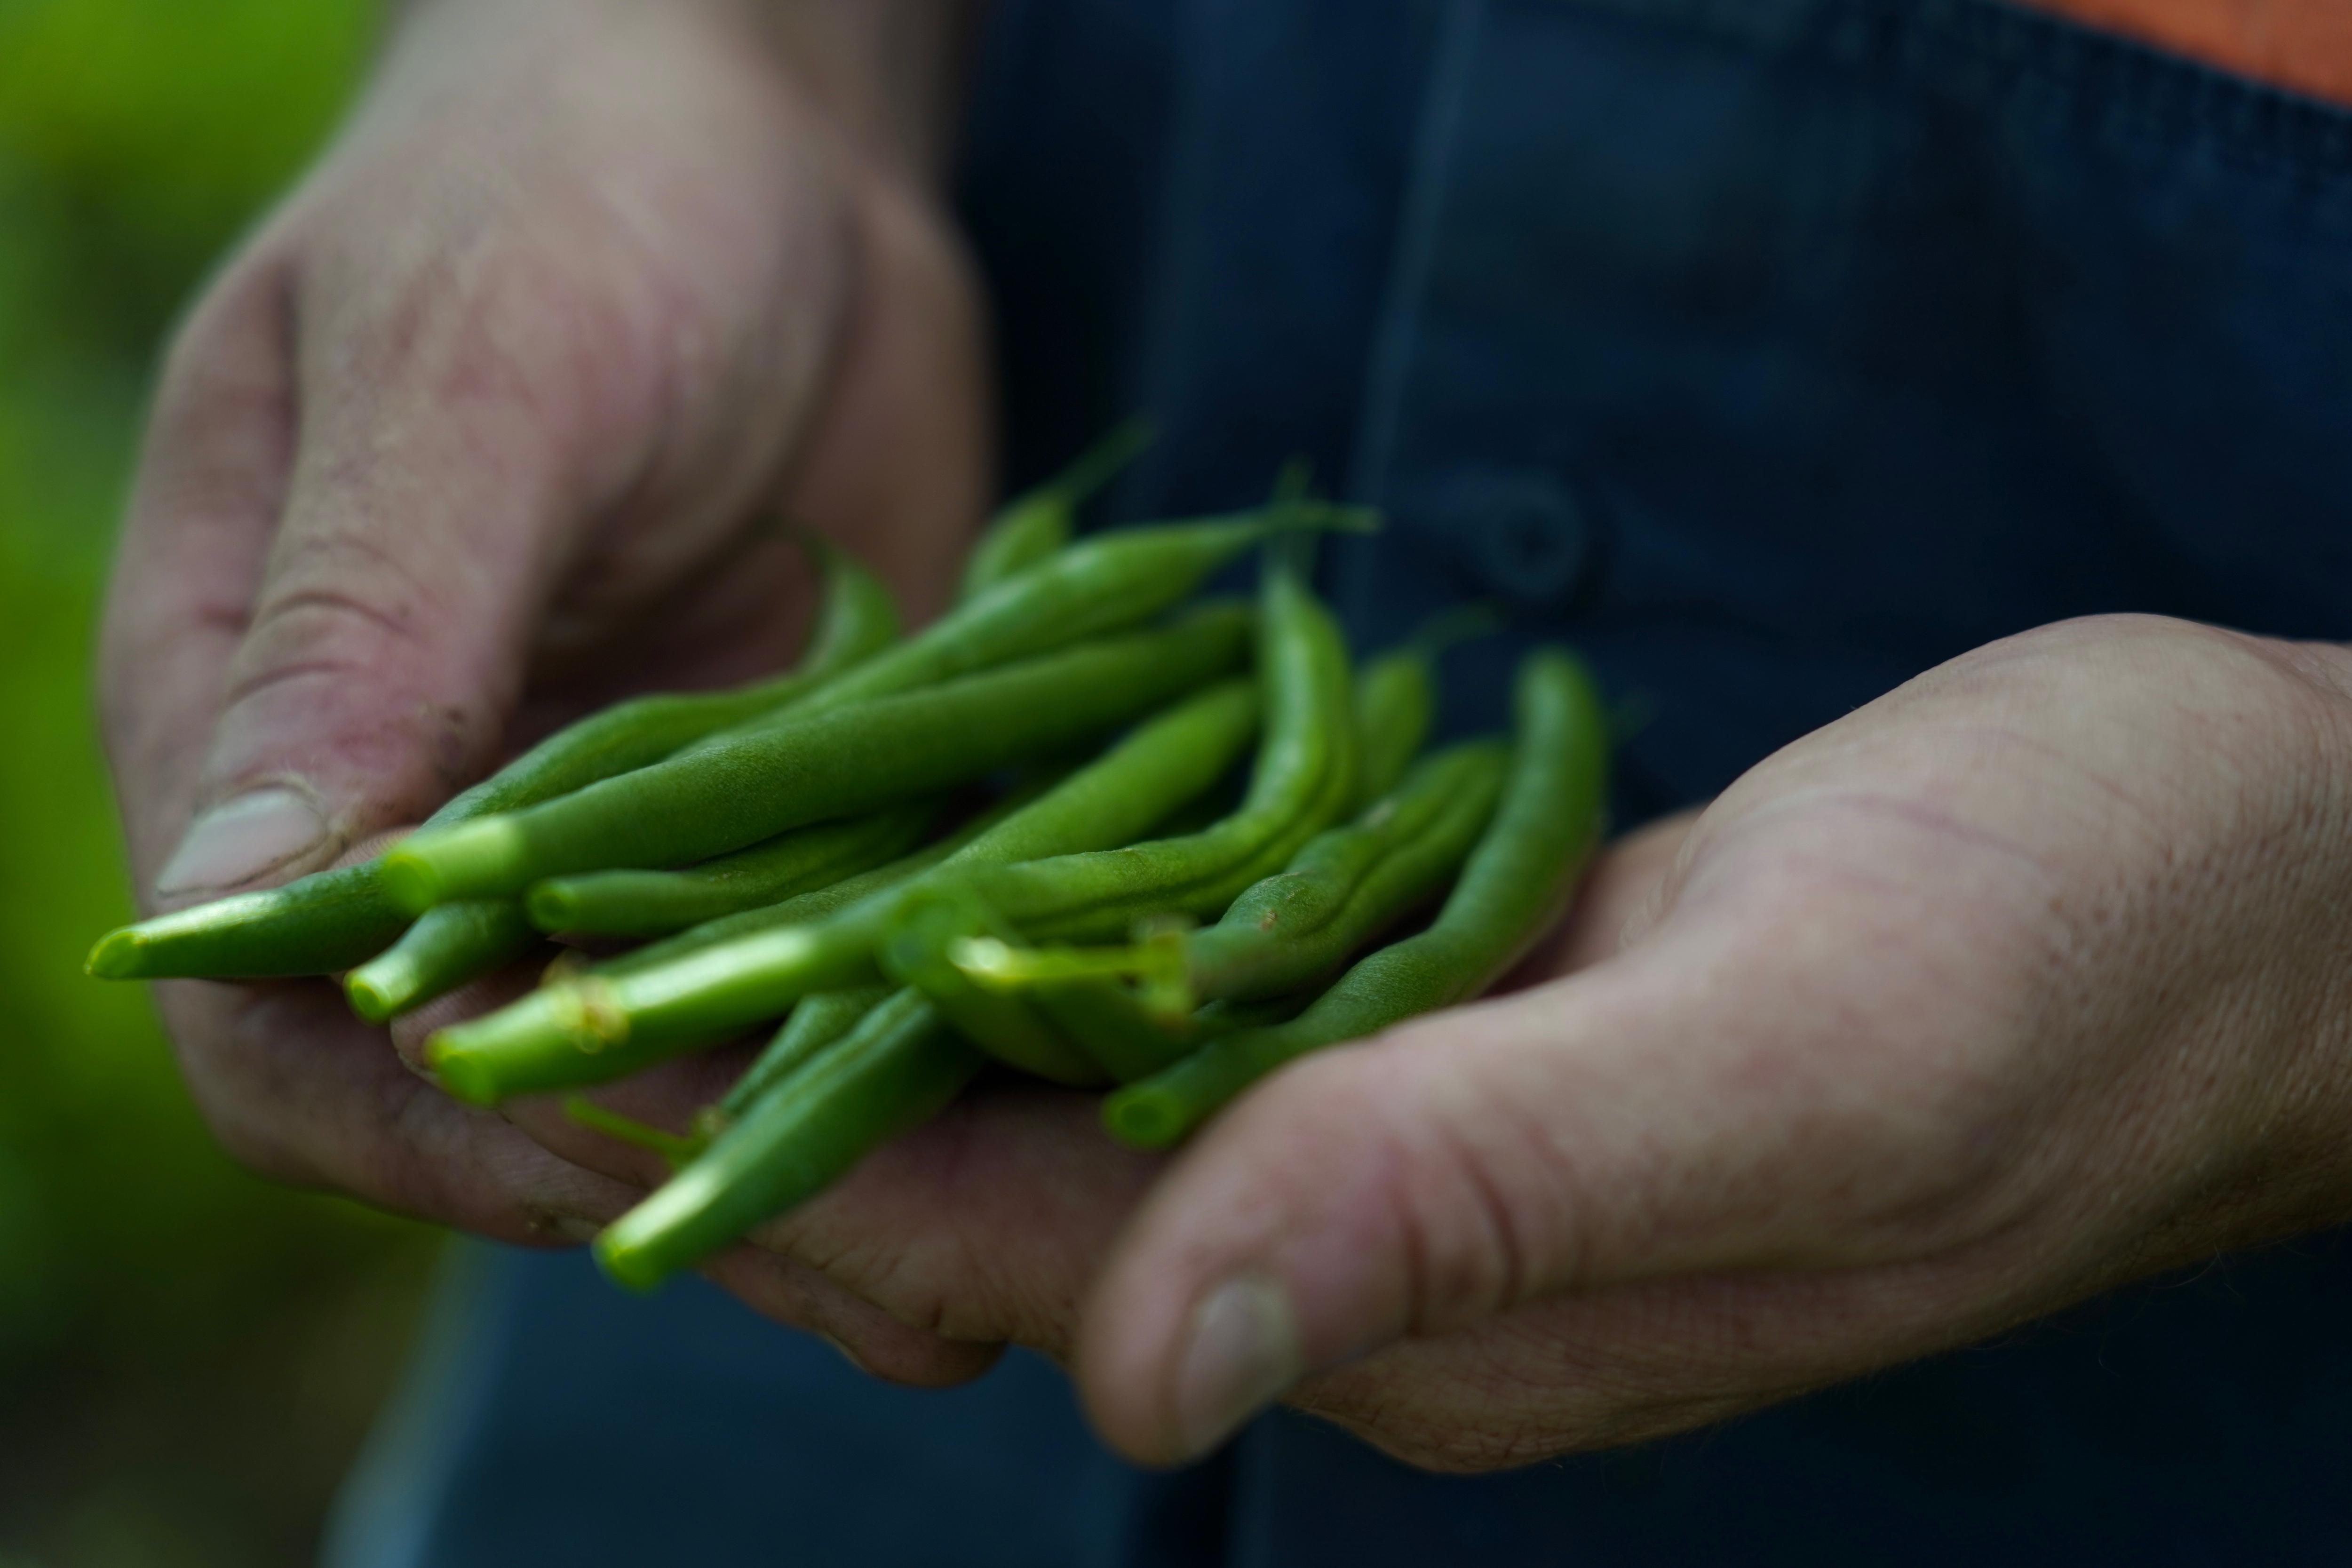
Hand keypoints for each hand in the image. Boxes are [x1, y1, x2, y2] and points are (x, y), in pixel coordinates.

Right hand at [101, 0, 987, 1242]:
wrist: (755, 139)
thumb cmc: (571, 188)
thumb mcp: (475, 374)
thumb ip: (370, 622)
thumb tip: (261, 880)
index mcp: (257, 732)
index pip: (286, 1032)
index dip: (442, 1118)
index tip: (640, 1137)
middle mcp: (426, 824)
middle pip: (493, 1102)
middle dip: (680, 1190)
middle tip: (894, 1278)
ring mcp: (602, 839)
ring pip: (677, 1071)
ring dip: (819, 1172)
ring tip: (993, 1265)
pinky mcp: (761, 819)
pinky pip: (814, 977)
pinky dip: (906, 1058)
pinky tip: (1036, 1125)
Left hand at [654, 613, 2351, 1466]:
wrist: (2243, 892)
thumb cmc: (2077, 958)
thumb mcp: (1812, 1060)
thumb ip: (1495, 1193)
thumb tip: (1146, 1357)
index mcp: (1433, 1290)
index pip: (1019, 1235)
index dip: (766, 1146)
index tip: (536, 1047)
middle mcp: (1396, 1237)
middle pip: (1005, 1170)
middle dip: (749, 1077)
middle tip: (496, 959)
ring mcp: (1430, 1127)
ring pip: (1072, 1071)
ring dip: (846, 988)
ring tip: (624, 894)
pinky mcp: (1469, 1013)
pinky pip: (1189, 978)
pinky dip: (1019, 919)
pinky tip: (893, 850)